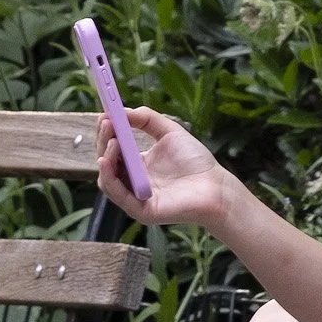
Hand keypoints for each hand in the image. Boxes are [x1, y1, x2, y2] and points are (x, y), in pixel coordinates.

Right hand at [97, 106, 229, 229]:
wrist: (216, 186)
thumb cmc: (195, 161)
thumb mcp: (170, 132)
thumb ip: (147, 119)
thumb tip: (122, 110)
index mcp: (138, 165)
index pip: (114, 149)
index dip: (107, 133)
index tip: (105, 115)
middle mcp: (132, 182)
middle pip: (108, 162)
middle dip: (105, 141)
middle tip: (106, 123)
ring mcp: (135, 197)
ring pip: (107, 180)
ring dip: (106, 158)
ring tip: (113, 140)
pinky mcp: (141, 211)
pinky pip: (118, 195)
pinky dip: (109, 178)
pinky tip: (107, 161)